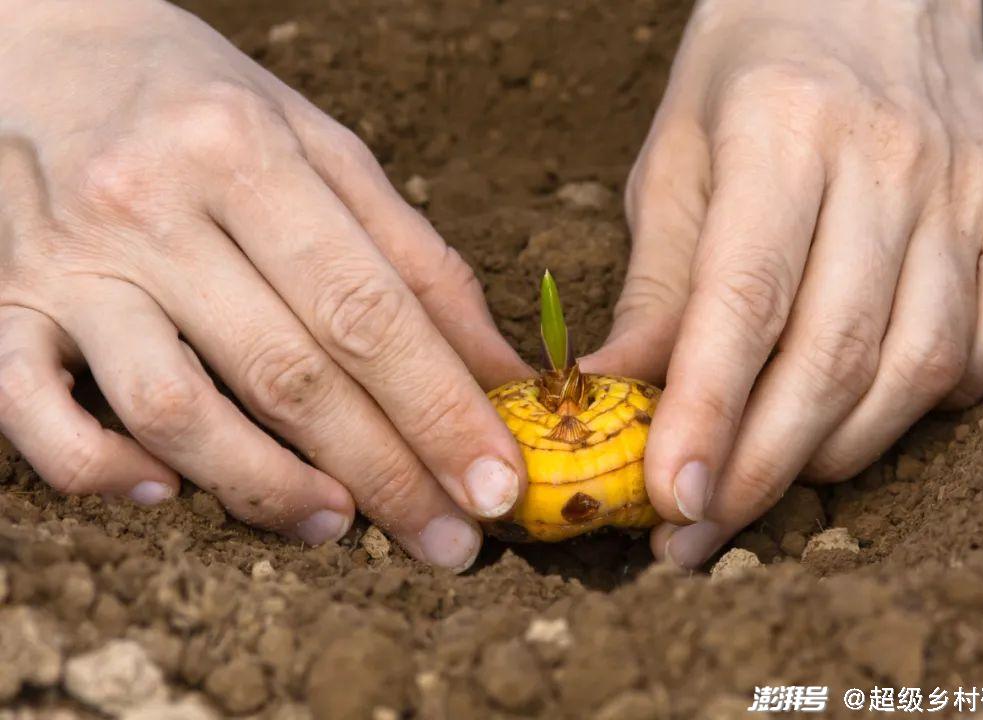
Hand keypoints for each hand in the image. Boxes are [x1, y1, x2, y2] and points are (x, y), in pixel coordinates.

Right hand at [0, 0, 530, 570]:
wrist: (41, 45)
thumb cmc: (204, 103)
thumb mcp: (322, 147)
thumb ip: (413, 257)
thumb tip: (497, 369)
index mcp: (245, 153)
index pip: (367, 309)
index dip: (440, 409)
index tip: (495, 483)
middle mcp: (150, 207)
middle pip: (288, 372)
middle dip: (385, 472)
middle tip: (448, 541)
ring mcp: (67, 263)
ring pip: (172, 408)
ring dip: (266, 487)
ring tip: (339, 523)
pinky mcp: (3, 303)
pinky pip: (31, 410)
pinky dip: (103, 469)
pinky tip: (169, 493)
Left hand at [583, 0, 982, 566]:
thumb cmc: (751, 70)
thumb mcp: (677, 157)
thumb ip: (658, 282)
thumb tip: (612, 395)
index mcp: (785, 132)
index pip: (744, 303)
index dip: (708, 415)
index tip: (671, 501)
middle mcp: (888, 159)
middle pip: (835, 352)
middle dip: (765, 465)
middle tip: (704, 531)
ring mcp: (968, 184)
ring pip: (923, 360)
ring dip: (846, 445)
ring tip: (778, 478)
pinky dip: (948, 391)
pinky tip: (884, 407)